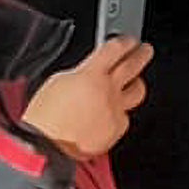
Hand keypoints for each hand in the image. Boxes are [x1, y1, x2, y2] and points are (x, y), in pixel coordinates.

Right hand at [20, 37, 153, 160]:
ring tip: (133, 81)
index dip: (125, 42)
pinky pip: (125, 116)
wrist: (46, 148)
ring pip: (137, 92)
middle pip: (133, 65)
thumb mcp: (57, 82)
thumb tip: (91, 72)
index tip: (129, 40)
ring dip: (135, 84)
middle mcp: (108, 91)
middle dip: (141, 54)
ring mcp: (115, 111)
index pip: (115, 49)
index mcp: (91, 75)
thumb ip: (81, 73)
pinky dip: (119, 113)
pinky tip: (109, 113)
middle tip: (144, 50)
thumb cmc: (44, 119)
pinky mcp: (117, 130)